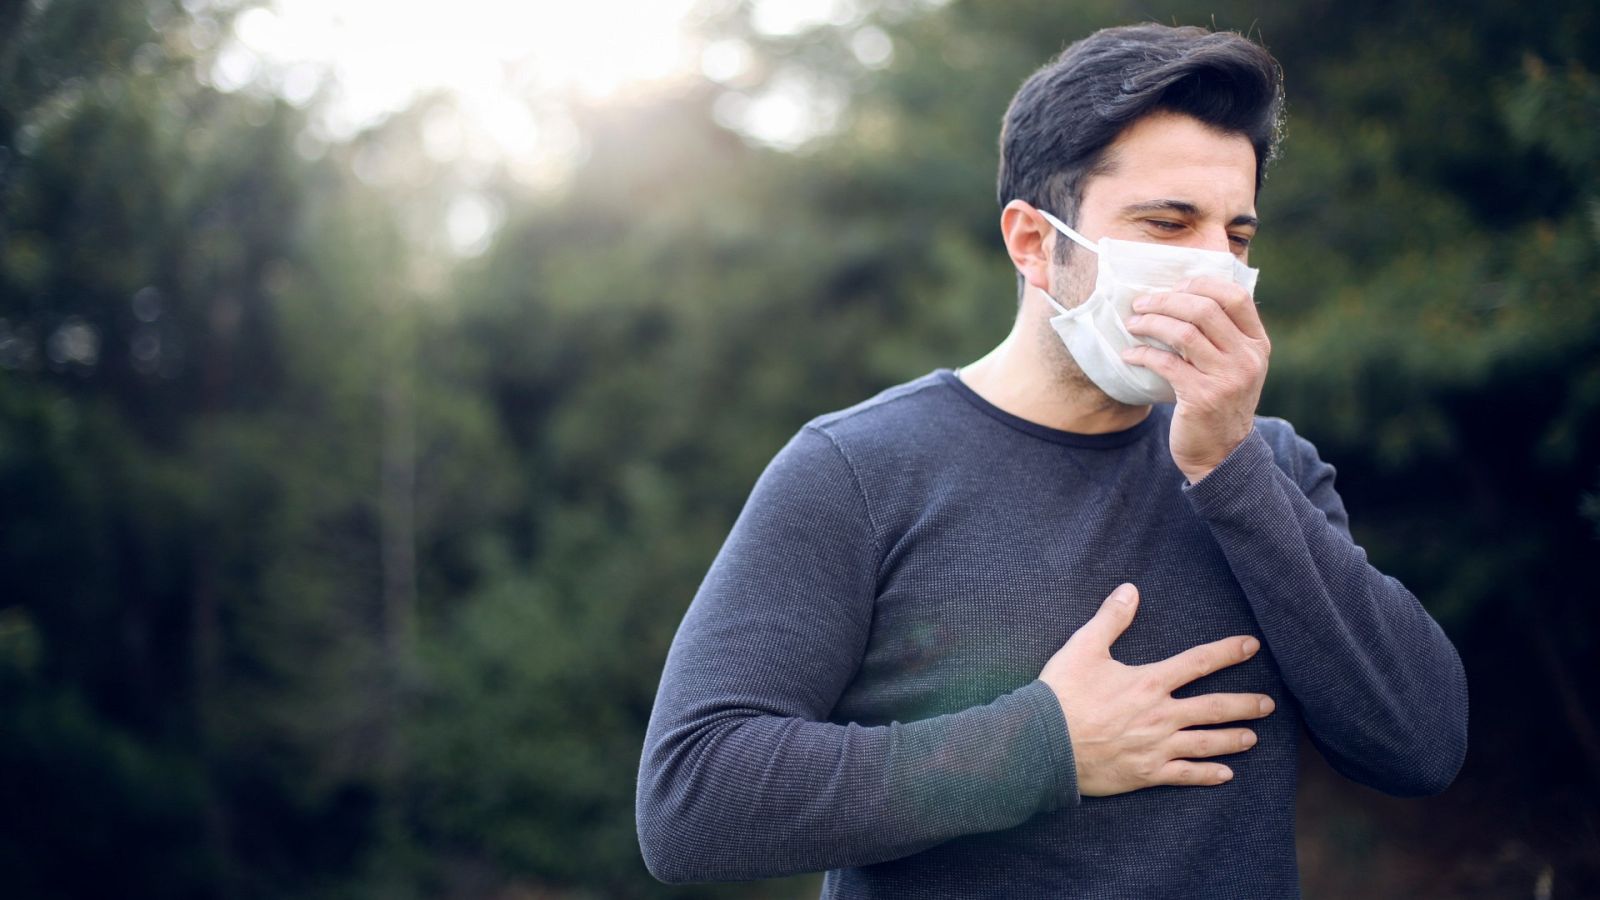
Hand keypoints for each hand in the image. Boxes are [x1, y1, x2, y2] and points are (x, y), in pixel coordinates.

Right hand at [1038, 583, 1274, 796]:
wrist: (1044, 743)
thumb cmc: (1062, 694)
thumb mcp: (1083, 647)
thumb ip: (1111, 618)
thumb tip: (1130, 589)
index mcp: (1150, 682)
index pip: (1199, 663)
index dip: (1228, 652)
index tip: (1252, 646)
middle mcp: (1162, 715)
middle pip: (1214, 708)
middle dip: (1244, 704)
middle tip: (1268, 704)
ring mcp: (1157, 747)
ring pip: (1206, 743)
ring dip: (1233, 739)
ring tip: (1252, 737)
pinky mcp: (1147, 773)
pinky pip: (1185, 775)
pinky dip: (1207, 775)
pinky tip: (1226, 775)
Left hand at [1121, 275, 1270, 481]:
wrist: (1222, 454)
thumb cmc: (1220, 403)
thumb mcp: (1235, 367)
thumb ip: (1221, 336)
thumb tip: (1180, 296)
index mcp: (1257, 344)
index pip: (1236, 296)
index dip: (1201, 284)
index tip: (1174, 288)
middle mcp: (1247, 358)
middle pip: (1204, 309)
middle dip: (1165, 301)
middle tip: (1140, 304)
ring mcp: (1227, 378)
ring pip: (1182, 332)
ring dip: (1150, 324)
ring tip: (1132, 324)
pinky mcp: (1202, 397)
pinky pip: (1165, 363)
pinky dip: (1142, 354)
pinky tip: (1129, 355)